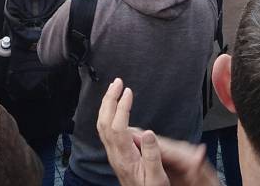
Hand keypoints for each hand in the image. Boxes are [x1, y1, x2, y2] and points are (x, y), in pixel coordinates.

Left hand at [97, 78, 216, 185]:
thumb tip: (148, 133)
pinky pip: (105, 128)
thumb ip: (153, 155)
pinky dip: (107, 113)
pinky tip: (113, 107)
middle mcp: (115, 154)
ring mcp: (113, 153)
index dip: (121, 108)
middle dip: (109, 99)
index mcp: (125, 158)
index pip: (117, 127)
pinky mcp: (115, 153)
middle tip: (117, 82)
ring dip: (106, 104)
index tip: (128, 92)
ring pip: (102, 124)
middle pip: (104, 122)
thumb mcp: (157, 178)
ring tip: (114, 88)